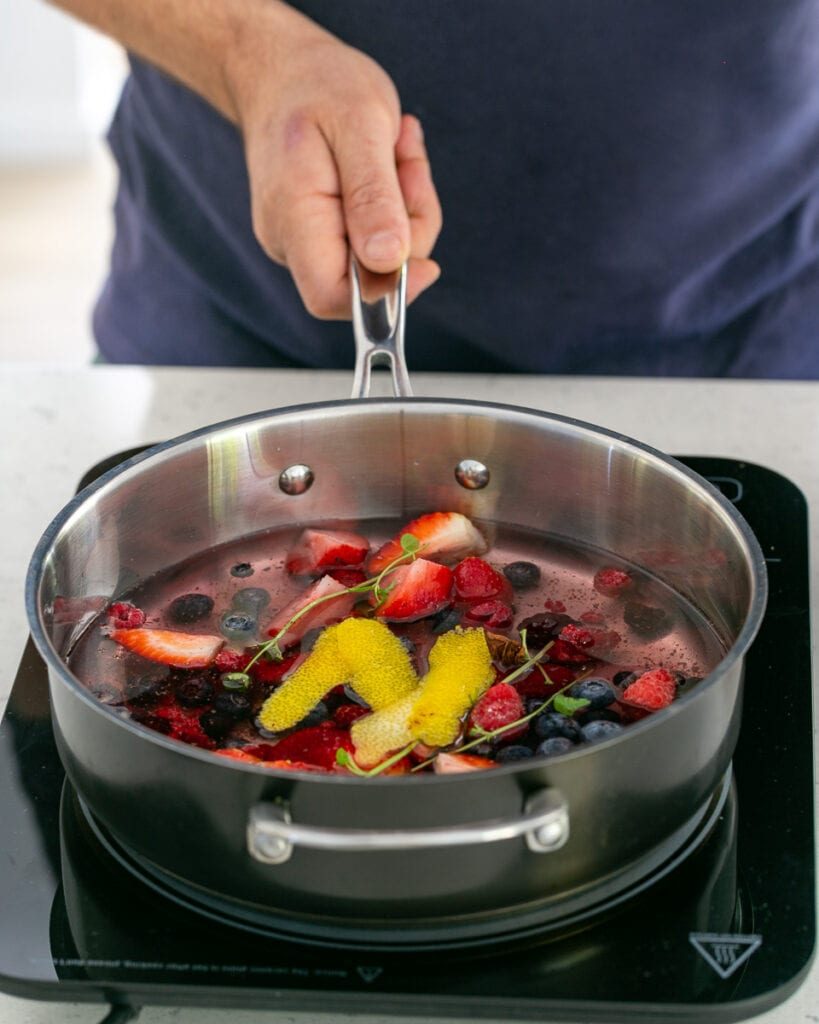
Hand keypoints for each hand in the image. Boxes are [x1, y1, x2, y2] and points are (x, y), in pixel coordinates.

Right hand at [228, 13, 441, 318]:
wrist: (280, 69)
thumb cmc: (317, 86)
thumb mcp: (359, 125)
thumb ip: (373, 196)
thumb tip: (387, 261)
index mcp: (294, 219)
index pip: (331, 297)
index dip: (383, 293)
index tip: (425, 261)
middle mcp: (291, 242)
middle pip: (368, 278)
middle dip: (407, 229)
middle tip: (406, 164)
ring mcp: (305, 241)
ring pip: (381, 258)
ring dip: (407, 207)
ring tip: (396, 148)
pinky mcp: (324, 234)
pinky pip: (376, 238)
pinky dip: (396, 203)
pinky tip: (388, 160)